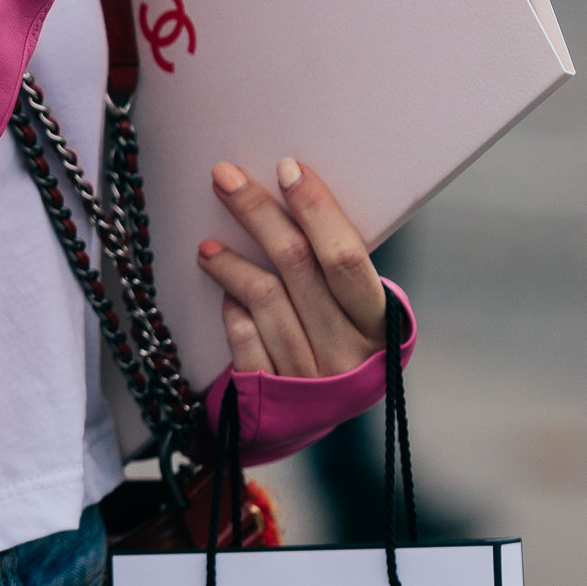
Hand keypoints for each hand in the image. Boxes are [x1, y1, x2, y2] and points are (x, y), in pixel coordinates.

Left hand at [198, 158, 387, 377]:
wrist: (323, 417)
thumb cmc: (343, 343)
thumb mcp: (357, 311)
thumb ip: (336, 268)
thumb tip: (292, 192)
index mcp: (380, 324)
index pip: (346, 257)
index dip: (316, 209)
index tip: (286, 168)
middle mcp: (349, 353)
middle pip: (297, 265)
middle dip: (257, 213)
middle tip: (225, 177)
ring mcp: (309, 376)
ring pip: (263, 298)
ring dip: (230, 262)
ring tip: (207, 245)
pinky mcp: (273, 395)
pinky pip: (242, 338)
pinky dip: (230, 309)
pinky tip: (223, 293)